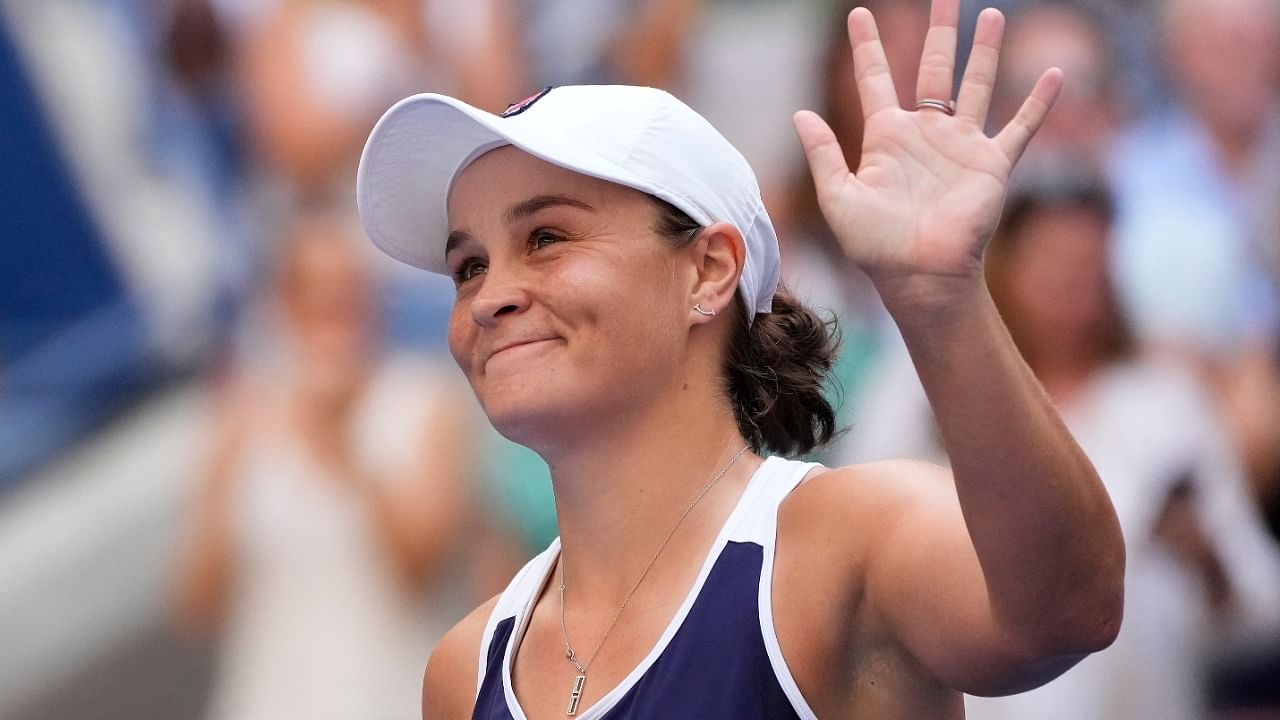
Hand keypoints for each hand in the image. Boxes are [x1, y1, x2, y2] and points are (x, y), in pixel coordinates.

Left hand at [794, 0, 1061, 302]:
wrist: (920, 275)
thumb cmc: (875, 245)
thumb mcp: (839, 197)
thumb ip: (824, 154)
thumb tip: (800, 114)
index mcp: (886, 137)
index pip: (876, 80)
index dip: (868, 48)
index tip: (859, 14)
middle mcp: (926, 134)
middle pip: (933, 69)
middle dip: (938, 32)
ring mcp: (961, 146)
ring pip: (976, 85)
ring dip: (984, 52)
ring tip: (991, 14)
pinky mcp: (992, 164)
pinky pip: (1019, 127)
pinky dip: (1037, 103)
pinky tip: (1053, 74)